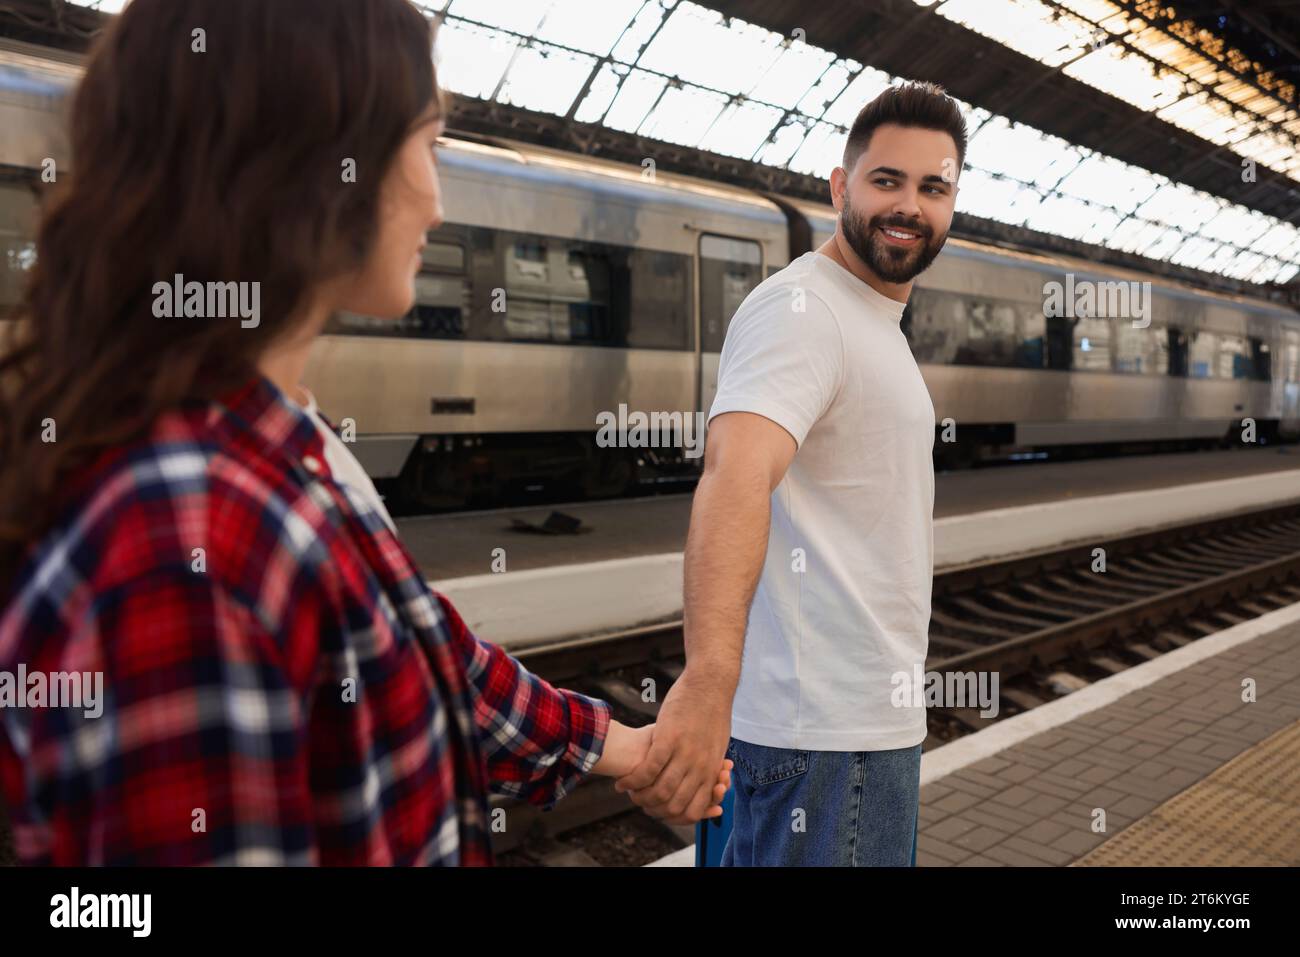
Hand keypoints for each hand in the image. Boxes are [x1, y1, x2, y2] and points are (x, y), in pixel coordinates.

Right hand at [594, 721, 732, 821]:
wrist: (710, 683)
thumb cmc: (713, 712)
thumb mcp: (718, 744)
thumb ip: (711, 765)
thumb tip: (709, 781)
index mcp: (711, 771)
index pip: (694, 810)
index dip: (674, 817)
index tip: (659, 811)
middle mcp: (699, 767)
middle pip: (673, 805)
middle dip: (653, 811)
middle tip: (639, 803)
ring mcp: (684, 754)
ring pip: (660, 792)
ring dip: (640, 798)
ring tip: (628, 793)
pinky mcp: (668, 739)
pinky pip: (648, 770)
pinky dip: (633, 781)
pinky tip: (622, 782)